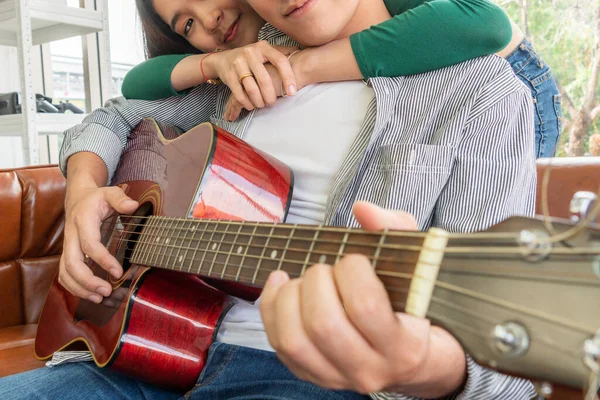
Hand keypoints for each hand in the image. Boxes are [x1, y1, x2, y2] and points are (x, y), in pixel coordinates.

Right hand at [59, 184, 137, 302]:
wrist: (77, 198)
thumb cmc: (96, 198)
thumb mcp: (110, 192)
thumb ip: (121, 199)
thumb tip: (133, 206)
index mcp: (82, 221)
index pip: (90, 244)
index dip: (103, 260)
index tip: (118, 272)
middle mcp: (71, 236)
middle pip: (72, 263)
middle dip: (88, 281)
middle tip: (106, 292)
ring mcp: (67, 246)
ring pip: (65, 272)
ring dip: (80, 288)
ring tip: (99, 299)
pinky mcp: (67, 254)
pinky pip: (64, 274)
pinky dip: (73, 287)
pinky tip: (89, 295)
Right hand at [224, 50, 308, 120]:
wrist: (223, 59)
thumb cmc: (251, 58)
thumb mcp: (264, 51)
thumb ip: (281, 51)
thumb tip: (300, 50)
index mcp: (263, 47)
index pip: (280, 61)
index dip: (288, 77)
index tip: (292, 93)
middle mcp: (250, 53)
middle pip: (265, 79)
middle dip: (270, 95)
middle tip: (272, 103)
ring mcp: (238, 63)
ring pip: (252, 88)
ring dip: (259, 101)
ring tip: (262, 105)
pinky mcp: (228, 75)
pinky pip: (240, 94)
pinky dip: (247, 103)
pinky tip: (251, 105)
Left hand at [260, 201, 466, 396]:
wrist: (414, 359)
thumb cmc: (413, 304)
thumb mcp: (419, 264)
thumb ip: (396, 230)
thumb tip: (363, 209)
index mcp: (403, 346)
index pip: (365, 306)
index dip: (351, 270)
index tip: (355, 260)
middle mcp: (369, 370)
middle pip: (323, 324)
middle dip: (316, 281)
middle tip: (327, 268)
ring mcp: (337, 377)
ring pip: (294, 340)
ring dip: (289, 297)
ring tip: (301, 278)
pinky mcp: (311, 375)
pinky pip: (278, 345)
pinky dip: (271, 308)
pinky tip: (282, 285)